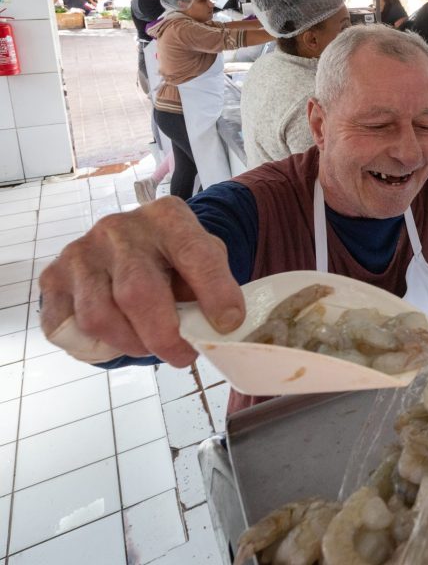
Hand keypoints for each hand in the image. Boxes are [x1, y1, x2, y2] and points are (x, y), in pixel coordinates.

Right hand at [39, 197, 244, 366]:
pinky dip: (93, 345)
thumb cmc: (174, 259)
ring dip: (130, 344)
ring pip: (98, 316)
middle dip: (164, 336)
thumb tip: (217, 328)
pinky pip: (65, 326)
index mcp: (167, 218)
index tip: (228, 324)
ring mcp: (81, 251)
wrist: (129, 245)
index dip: (215, 293)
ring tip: (148, 346)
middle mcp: (119, 229)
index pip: (195, 254)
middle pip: (137, 293)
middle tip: (182, 355)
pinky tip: (115, 339)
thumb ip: (213, 287)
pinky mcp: (53, 276)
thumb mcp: (203, 260)